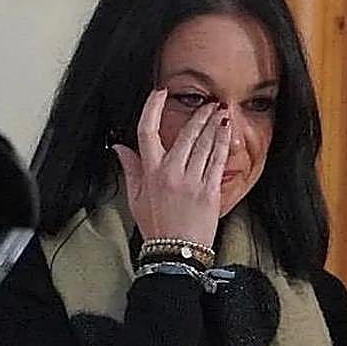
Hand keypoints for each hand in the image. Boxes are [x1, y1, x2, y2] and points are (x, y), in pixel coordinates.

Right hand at [112, 89, 229, 246]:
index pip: (146, 132)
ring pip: (204, 145)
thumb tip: (119, 147)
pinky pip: (217, 160)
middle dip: (199, 116)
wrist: (176, 251)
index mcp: (150, 172)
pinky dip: (223, 143)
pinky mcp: (210, 190)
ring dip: (214, 125)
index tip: (160, 93)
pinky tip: (227, 131)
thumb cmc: (156, 225)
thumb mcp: (135, 198)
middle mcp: (171, 172)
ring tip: (222, 111)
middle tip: (210, 103)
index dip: (152, 109)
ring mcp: (192, 181)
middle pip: (185, 135)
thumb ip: (130, 169)